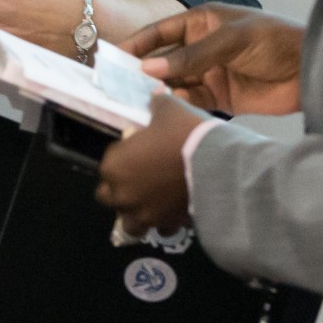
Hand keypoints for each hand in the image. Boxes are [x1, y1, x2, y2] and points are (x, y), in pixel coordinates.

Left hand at [95, 92, 206, 234]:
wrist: (214, 165)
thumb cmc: (183, 134)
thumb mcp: (168, 110)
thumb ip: (156, 104)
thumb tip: (155, 93)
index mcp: (114, 167)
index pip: (108, 164)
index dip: (122, 156)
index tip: (138, 150)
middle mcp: (122, 195)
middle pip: (109, 197)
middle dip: (120, 188)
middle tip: (140, 176)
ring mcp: (143, 214)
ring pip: (129, 221)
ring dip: (136, 212)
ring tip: (151, 200)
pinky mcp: (165, 225)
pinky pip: (159, 229)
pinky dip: (163, 222)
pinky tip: (172, 211)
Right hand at [125, 3, 303, 116]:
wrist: (313, 70)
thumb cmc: (274, 41)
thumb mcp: (230, 40)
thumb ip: (190, 56)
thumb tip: (148, 70)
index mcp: (202, 22)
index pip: (160, 33)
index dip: (137, 44)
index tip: (112, 57)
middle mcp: (201, 47)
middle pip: (163, 60)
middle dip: (141, 72)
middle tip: (116, 86)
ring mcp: (210, 73)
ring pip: (174, 83)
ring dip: (157, 91)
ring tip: (134, 101)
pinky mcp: (222, 97)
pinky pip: (192, 101)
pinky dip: (177, 105)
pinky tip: (163, 111)